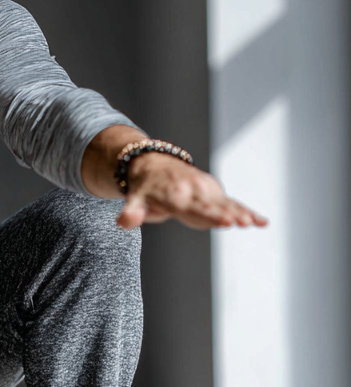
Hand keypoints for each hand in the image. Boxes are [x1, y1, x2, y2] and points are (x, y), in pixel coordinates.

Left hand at [117, 151, 267, 229]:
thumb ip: (132, 211)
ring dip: (242, 213)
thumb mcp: (134, 197)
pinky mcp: (213, 191)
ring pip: (226, 203)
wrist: (154, 163)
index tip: (225, 221)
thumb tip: (123, 222)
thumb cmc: (144, 187)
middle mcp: (193, 189)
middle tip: (243, 222)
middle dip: (228, 214)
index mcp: (174, 194)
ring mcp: (206, 189)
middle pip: (212, 205)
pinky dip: (246, 210)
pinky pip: (231, 202)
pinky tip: (263, 222)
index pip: (193, 208)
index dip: (209, 215)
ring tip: (256, 223)